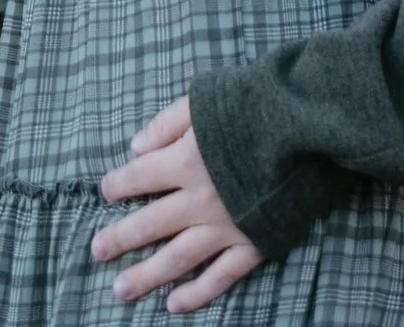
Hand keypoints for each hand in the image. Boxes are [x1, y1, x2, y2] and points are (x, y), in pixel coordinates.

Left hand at [92, 99, 263, 312]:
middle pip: (151, 224)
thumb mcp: (205, 98)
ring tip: (121, 290)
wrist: (307, 128)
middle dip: (120, 238)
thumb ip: (167, 123)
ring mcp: (224, 227)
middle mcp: (199, 200)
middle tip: (97, 250)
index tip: (105, 192)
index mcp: (186, 160)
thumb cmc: (255, 105)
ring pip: (177, 258)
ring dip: (146, 276)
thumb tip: (135, 148)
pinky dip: (197, 294)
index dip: (119, 185)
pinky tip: (174, 305)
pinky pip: (220, 276)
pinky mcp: (252, 244)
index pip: (140, 177)